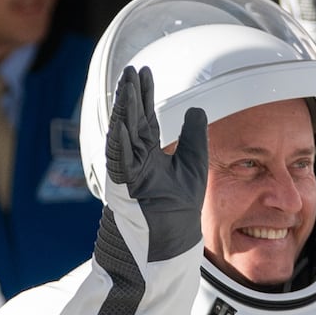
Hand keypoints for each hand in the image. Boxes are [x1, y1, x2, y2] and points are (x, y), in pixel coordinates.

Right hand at [105, 65, 207, 261]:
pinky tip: (121, 124)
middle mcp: (135, 160)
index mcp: (148, 155)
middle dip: (130, 96)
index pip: (144, 119)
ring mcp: (127, 174)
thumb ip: (194, 137)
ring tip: (125, 87)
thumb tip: (196, 109)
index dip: (144, 96)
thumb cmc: (179, 210)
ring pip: (122, 136)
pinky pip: (119, 163)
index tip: (144, 72)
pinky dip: (119, 143)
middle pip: (131, 121)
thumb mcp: (194, 166)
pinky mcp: (124, 189)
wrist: (171, 244)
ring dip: (123, 111)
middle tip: (130, 70)